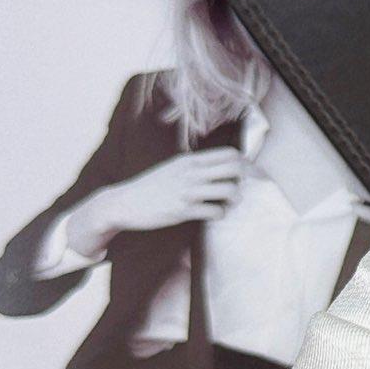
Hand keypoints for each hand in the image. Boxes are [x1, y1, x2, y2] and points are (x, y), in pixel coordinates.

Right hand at [65, 150, 243, 253]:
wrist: (123, 202)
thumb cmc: (152, 186)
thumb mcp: (174, 168)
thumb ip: (196, 166)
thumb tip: (221, 168)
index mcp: (190, 160)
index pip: (230, 153)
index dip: (244, 164)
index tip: (245, 175)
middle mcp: (191, 172)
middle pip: (235, 168)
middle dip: (244, 180)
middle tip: (238, 189)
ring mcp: (188, 191)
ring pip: (230, 190)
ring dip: (234, 199)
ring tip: (227, 203)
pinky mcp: (183, 210)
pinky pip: (216, 211)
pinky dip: (220, 214)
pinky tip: (213, 214)